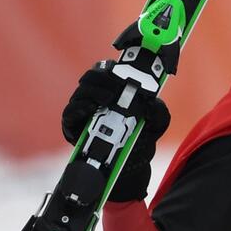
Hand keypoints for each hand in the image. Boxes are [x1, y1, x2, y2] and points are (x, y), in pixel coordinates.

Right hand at [62, 60, 170, 201]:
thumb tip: (153, 102)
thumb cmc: (141, 136)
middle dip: (104, 76)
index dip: (114, 66)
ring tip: (108, 97)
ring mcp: (83, 110)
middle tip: (118, 85)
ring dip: (94, 91)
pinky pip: (71, 113)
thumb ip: (159, 112)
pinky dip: (79, 109)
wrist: (131, 164)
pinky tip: (91, 108)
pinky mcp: (74, 126)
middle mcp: (96, 96)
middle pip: (92, 76)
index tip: (123, 69)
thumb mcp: (157, 123)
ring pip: (81, 91)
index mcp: (114, 89)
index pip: (108, 69)